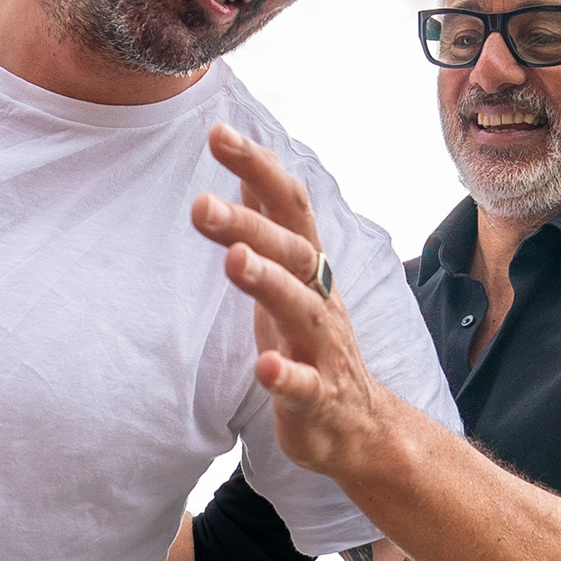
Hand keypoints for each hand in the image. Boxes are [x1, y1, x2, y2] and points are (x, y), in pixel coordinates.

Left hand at [193, 124, 404, 484]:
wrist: (359, 428)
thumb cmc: (310, 344)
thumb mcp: (290, 277)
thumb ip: (268, 223)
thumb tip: (244, 164)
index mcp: (309, 267)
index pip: (288, 205)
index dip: (257, 167)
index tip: (217, 132)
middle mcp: (321, 298)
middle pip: (293, 251)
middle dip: (250, 224)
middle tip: (200, 204)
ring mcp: (323, 348)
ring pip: (300, 308)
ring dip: (268, 283)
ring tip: (233, 261)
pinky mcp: (319, 398)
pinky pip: (304, 386)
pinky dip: (285, 375)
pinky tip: (264, 367)